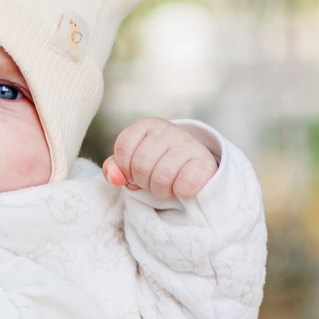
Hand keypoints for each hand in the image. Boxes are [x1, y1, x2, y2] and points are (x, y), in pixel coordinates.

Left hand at [104, 117, 218, 199]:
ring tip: (166, 186)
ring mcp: (187, 143)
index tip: (134, 172)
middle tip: (152, 181)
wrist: (194, 163)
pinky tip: (181, 187)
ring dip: (160, 191)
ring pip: (161, 177)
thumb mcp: (132, 160)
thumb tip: (115, 179)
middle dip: (143, 182)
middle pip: (140, 165)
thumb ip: (115, 168)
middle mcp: (167, 130)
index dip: (125, 168)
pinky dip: (180, 193)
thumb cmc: (157, 162)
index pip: (123, 148)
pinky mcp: (204, 161)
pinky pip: (184, 186)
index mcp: (146, 125)